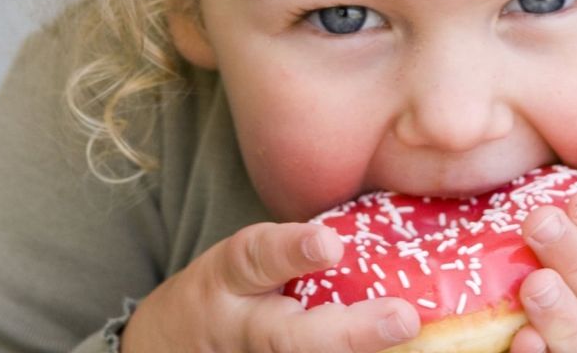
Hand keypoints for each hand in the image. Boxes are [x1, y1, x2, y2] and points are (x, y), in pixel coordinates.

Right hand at [122, 221, 419, 352]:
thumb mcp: (244, 261)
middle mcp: (237, 329)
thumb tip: (389, 234)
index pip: (257, 257)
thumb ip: (294, 251)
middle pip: (288, 339)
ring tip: (408, 344)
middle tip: (402, 319)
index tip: (330, 244)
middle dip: (348, 333)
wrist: (168, 344)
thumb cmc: (228, 291)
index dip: (292, 251)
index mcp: (231, 277)